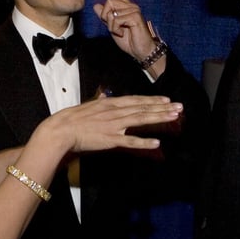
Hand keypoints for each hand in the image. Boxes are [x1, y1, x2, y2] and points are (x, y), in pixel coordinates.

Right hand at [39, 93, 182, 153]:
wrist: (60, 130)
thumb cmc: (71, 119)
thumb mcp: (87, 106)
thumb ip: (98, 101)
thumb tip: (103, 96)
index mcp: (110, 103)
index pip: (136, 100)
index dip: (152, 100)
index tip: (166, 100)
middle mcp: (115, 112)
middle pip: (143, 108)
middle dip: (162, 108)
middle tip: (179, 107)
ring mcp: (114, 125)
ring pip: (141, 120)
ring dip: (159, 118)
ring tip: (174, 118)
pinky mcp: (110, 139)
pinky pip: (130, 141)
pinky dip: (144, 142)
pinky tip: (157, 143)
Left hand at [92, 0, 159, 61]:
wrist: (140, 51)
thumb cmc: (128, 40)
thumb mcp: (113, 28)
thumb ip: (105, 17)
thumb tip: (96, 5)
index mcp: (126, 7)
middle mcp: (131, 6)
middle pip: (109, 1)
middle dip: (104, 16)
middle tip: (111, 27)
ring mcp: (134, 10)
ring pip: (111, 12)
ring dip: (111, 26)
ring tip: (119, 32)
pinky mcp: (135, 16)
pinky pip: (117, 19)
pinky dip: (115, 29)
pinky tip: (122, 33)